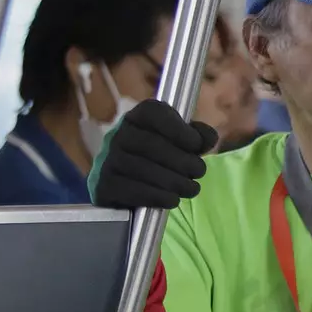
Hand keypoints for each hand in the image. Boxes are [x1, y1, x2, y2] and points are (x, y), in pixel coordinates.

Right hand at [89, 100, 215, 210]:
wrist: (128, 188)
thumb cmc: (161, 161)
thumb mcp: (181, 144)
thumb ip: (197, 137)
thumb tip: (208, 137)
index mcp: (137, 118)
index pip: (153, 112)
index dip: (179, 128)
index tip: (197, 145)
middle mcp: (117, 134)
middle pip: (150, 144)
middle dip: (182, 160)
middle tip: (199, 172)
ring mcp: (107, 159)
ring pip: (142, 168)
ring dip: (174, 181)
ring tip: (191, 189)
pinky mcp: (103, 184)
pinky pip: (132, 189)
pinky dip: (158, 196)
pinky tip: (173, 199)